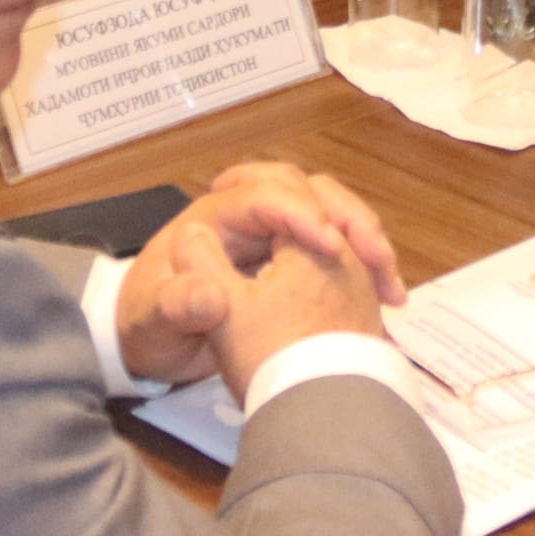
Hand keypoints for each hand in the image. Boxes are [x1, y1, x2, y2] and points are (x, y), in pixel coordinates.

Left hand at [113, 161, 407, 385]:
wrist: (144, 343)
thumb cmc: (142, 325)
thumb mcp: (152, 322)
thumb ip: (175, 308)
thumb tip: (211, 297)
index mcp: (214, 219)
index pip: (265, 195)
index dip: (302, 214)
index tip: (332, 247)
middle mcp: (249, 218)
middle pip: (311, 192)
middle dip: (350, 220)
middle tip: (380, 262)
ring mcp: (272, 237)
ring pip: (333, 215)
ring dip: (367, 242)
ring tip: (392, 287)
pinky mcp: (289, 261)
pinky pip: (338, 248)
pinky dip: (365, 267)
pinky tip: (386, 299)